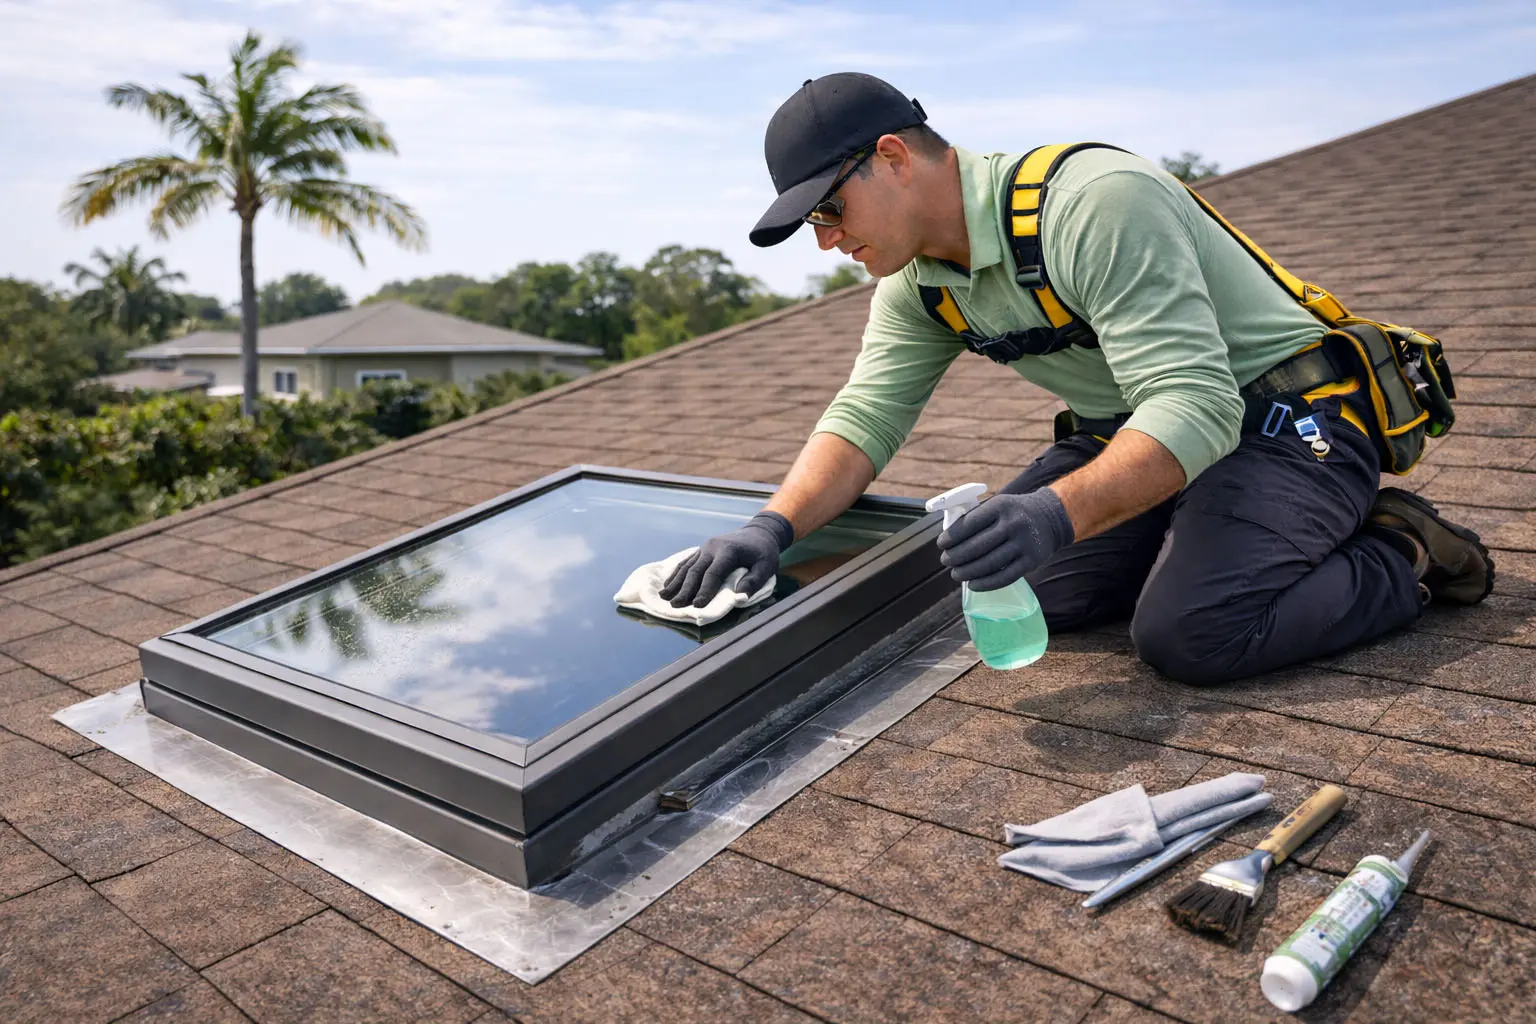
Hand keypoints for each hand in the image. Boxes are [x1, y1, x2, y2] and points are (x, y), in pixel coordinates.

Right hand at [660, 511, 793, 607]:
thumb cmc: (763, 552)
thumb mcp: (766, 566)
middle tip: (675, 606)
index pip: (713, 573)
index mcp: (728, 551)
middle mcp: (712, 547)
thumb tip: (740, 596)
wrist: (758, 532)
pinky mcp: (701, 550)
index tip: (697, 606)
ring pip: (687, 566)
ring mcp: (705, 547)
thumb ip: (754, 581)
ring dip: (675, 583)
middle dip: (685, 590)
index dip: (705, 590)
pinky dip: (676, 574)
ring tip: (664, 597)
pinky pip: (686, 562)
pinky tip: (667, 585)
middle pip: (695, 570)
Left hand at [936, 488, 1074, 590]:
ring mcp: (1024, 544)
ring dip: (967, 572)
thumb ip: (977, 518)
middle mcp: (1013, 524)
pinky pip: (1005, 577)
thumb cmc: (1014, 513)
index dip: (952, 537)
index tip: (942, 545)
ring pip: (989, 564)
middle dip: (956, 557)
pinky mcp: (1032, 561)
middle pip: (976, 546)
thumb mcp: (999, 504)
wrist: (1051, 517)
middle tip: (946, 561)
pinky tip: (973, 585)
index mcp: (1000, 506)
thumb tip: (948, 539)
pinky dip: (986, 583)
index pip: (969, 524)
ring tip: (956, 574)